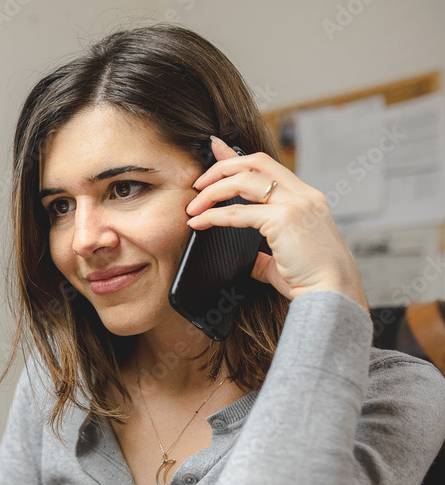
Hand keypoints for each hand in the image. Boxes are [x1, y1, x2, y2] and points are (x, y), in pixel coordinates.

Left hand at [185, 136, 368, 311]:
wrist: (334, 294)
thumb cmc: (313, 280)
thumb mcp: (286, 260)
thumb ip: (266, 254)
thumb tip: (250, 258)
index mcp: (307, 198)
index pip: (267, 166)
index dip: (237, 155)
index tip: (215, 147)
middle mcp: (303, 195)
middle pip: (254, 163)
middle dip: (220, 168)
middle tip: (197, 184)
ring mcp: (296, 204)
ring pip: (243, 181)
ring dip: (212, 191)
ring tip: (194, 206)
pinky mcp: (284, 220)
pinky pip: (238, 212)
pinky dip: (213, 216)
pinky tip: (199, 222)